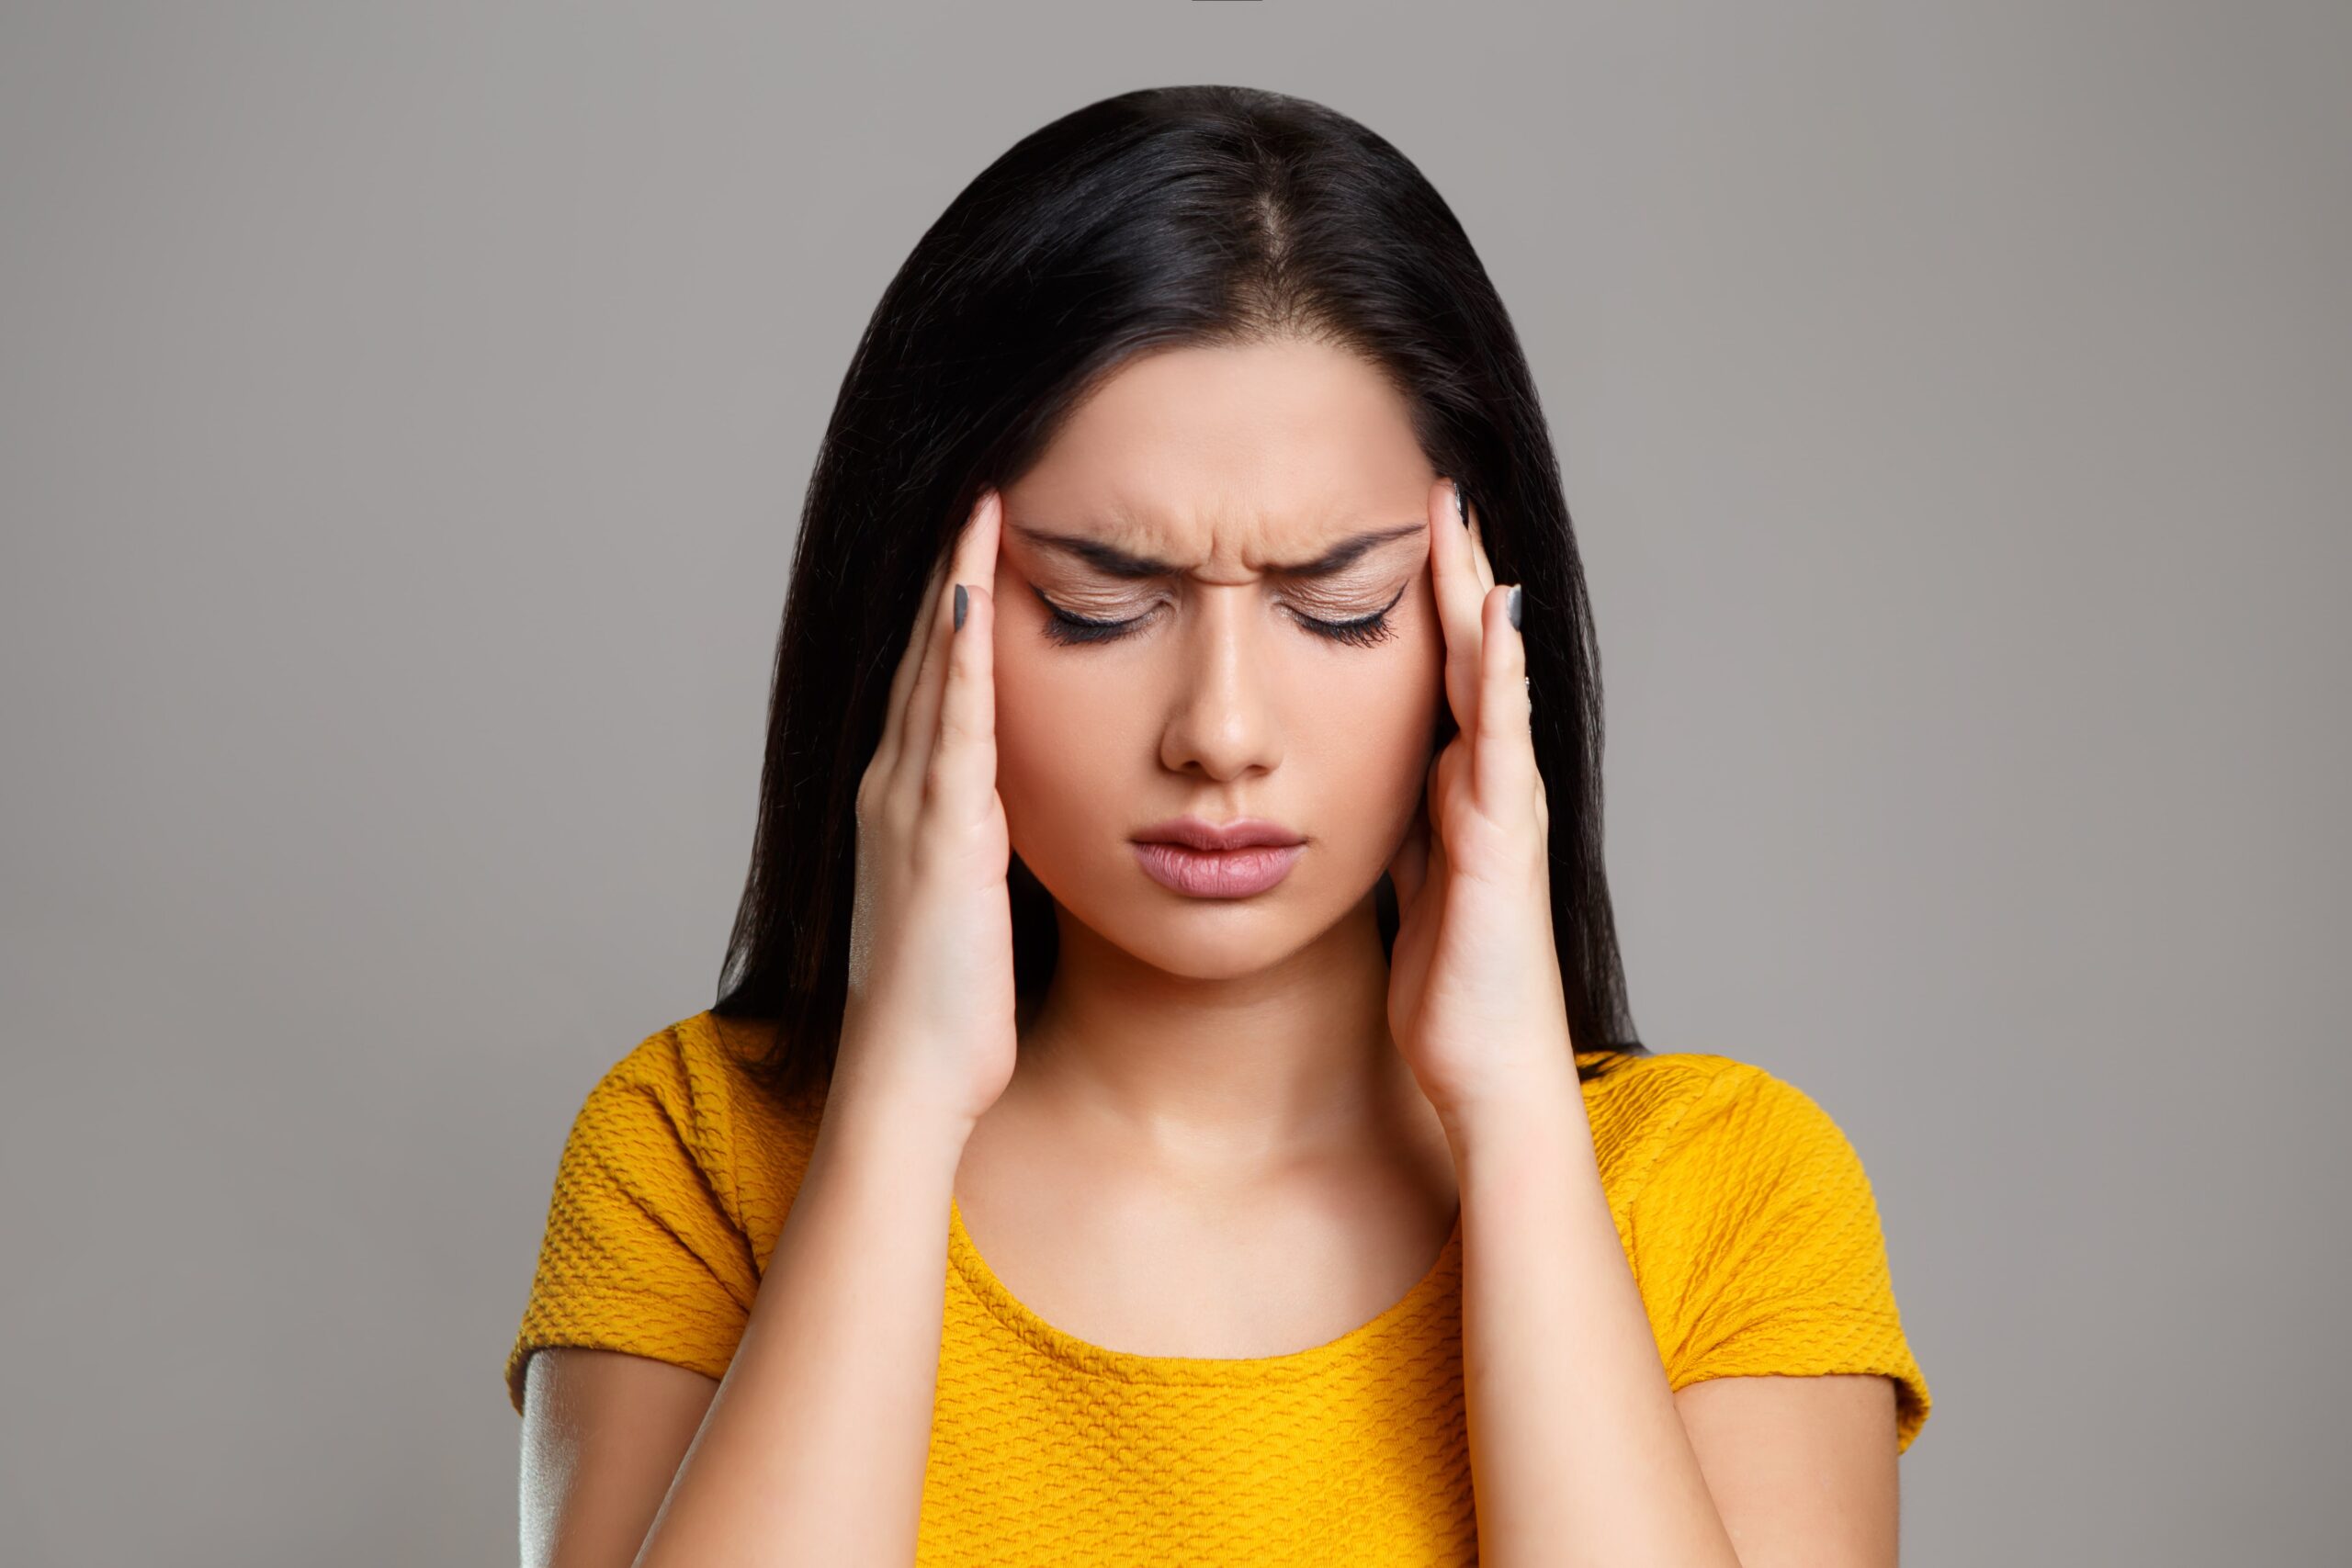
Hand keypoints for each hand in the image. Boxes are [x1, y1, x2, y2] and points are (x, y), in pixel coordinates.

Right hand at [833, 489, 1017, 1134]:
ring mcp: (910, 806)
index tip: (981, 537)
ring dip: (955, 587)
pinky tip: (977, 596)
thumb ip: (982, 855)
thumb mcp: (969, 910)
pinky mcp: (940, 833)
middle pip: (926, 658)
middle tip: (977, 487)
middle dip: (949, 571)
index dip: (951, 608)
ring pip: (935, 673)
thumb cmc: (947, 1012)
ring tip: (980, 507)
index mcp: (905, 806)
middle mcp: (894, 790)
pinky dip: (963, 656)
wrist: (909, 1079)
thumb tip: (1011, 828)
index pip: (933, 685)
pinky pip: (955, 724)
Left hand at [1385, 478, 1576, 1132]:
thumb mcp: (1412, 894)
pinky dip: (1503, 677)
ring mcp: (1504, 810)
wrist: (1491, 1075)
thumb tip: (1386, 793)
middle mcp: (1490, 791)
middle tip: (1439, 492)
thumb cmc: (1454, 997)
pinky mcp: (1502, 840)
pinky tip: (1498, 619)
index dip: (1429, 612)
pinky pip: (1502, 742)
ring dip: (1478, 601)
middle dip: (1456, 578)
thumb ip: (1409, 838)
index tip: (1409, 538)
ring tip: (1464, 523)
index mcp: (1459, 800)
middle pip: (1472, 663)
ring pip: (1494, 684)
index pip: (1443, 683)